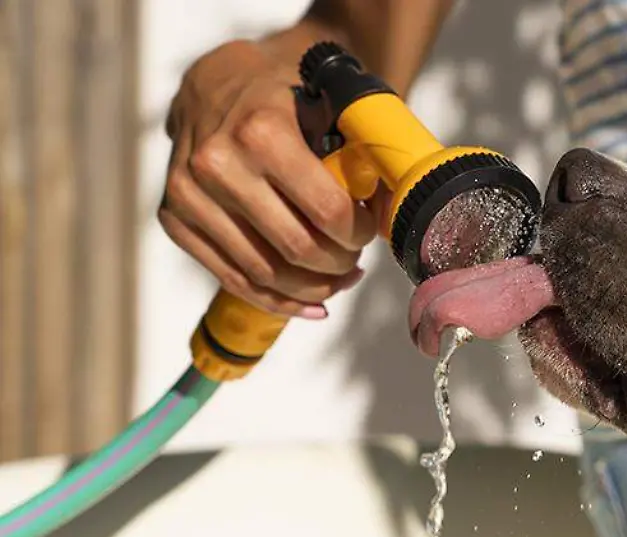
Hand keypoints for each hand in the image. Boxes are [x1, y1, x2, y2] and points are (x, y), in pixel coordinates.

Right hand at [158, 39, 376, 318]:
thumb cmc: (282, 98)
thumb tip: (396, 212)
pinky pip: (234, 279)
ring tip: (339, 281)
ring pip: (265, 274)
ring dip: (313, 288)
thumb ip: (362, 152)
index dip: (359, 233)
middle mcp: (217, 165)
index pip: (327, 212)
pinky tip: (311, 304)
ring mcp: (189, 195)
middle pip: (297, 249)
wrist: (213, 85)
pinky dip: (278, 301)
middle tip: (356, 261)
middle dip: (339, 264)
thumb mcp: (327, 106)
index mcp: (261, 132)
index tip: (369, 231)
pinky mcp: (173, 219)